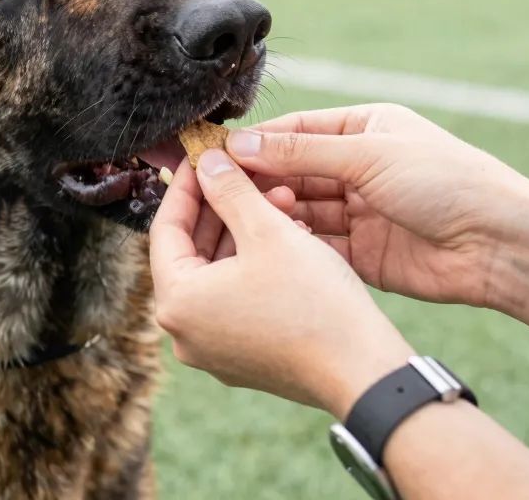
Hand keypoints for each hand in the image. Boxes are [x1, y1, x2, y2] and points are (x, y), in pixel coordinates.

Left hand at [151, 150, 411, 417]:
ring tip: (280, 200)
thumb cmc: (313, 302)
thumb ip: (229, 190)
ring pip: (218, 272)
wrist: (362, 371)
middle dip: (223, 207)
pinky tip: (287, 236)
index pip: (166, 228)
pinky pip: (236, 298)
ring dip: (244, 232)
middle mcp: (185, 332)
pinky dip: (254, 264)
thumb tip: (207, 162)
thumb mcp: (266, 231)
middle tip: (246, 172)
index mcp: (177, 303)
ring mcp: (214, 349)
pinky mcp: (243, 357)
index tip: (204, 157)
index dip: (188, 186)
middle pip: (192, 251)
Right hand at [225, 104, 528, 309]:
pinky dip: (296, 247)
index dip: (256, 143)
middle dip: (260, 182)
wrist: (499, 245)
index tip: (214, 155)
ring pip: (302, 212)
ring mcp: (361, 212)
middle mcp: (359, 168)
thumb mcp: (369, 154)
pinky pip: (317, 248)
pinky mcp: (364, 255)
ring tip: (247, 220)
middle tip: (220, 194)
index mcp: (365, 129)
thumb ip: (301, 152)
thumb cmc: (447, 182)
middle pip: (293, 173)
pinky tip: (272, 248)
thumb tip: (239, 143)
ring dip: (276, 215)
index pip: (295, 131)